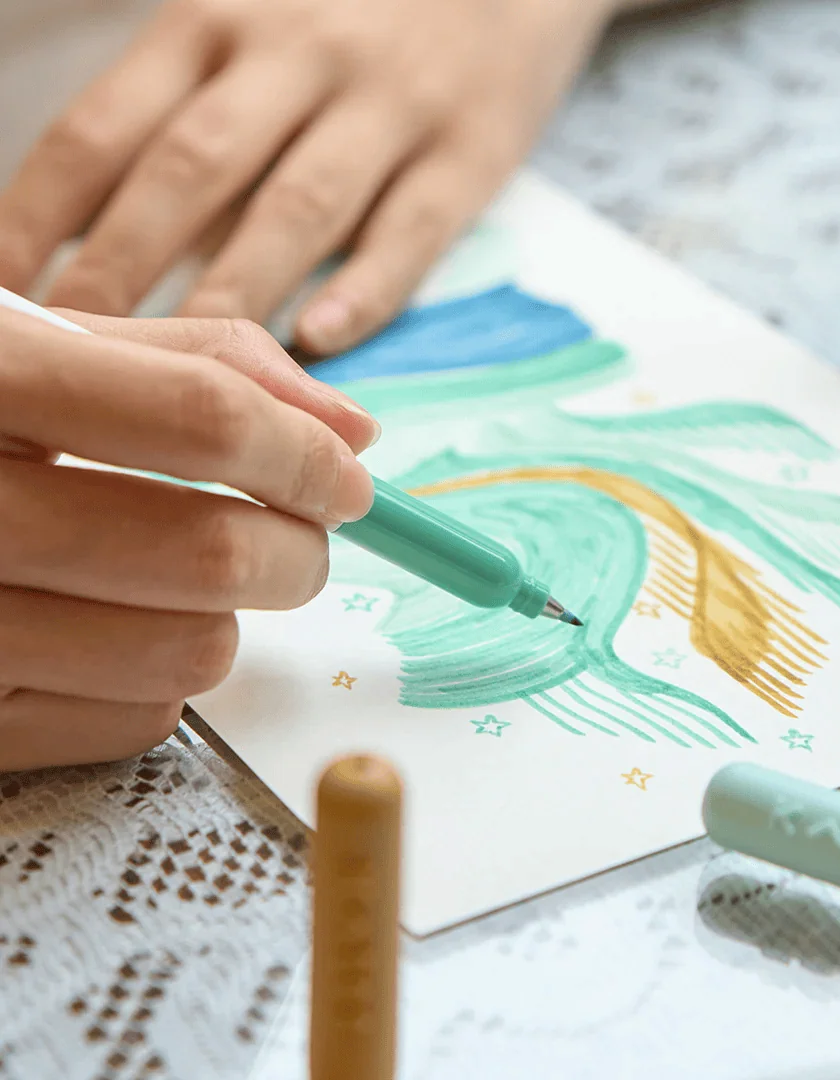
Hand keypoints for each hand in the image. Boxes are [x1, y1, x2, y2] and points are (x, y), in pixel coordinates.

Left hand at [0, 0, 617, 354]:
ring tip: (190, 373)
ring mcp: (387, 106)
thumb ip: (186, 112)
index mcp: (219, 21)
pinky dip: (366, 290)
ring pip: (296, 207)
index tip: (5, 291)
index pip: (107, 126)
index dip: (43, 214)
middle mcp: (296, 57)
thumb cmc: (356, 10)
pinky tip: (322, 341)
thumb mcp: (252, 21)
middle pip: (191, 173)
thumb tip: (106, 235)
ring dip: (235, 292)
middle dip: (123, 269)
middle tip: (84, 349)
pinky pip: (410, 231)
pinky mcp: (470, 154)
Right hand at [0, 311, 376, 770]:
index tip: (345, 477)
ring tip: (186, 580)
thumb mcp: (33, 350)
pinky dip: (159, 680)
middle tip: (297, 537)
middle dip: (294, 551)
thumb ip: (196, 365)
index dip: (301, 452)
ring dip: (227, 618)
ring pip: (188, 653)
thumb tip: (355, 430)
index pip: (197, 416)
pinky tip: (111, 633)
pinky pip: (138, 722)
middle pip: (209, 556)